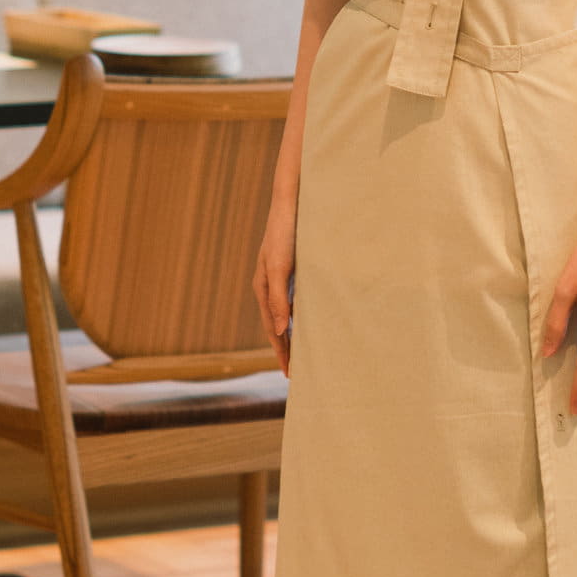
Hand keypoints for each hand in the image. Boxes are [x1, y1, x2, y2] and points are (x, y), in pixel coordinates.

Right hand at [252, 195, 296, 374]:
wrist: (292, 202)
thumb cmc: (285, 233)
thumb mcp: (280, 267)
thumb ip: (279, 299)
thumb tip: (281, 330)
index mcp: (263, 288)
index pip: (273, 329)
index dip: (282, 351)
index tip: (290, 374)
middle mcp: (270, 286)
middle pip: (278, 326)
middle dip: (286, 349)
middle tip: (296, 372)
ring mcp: (281, 278)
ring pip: (287, 314)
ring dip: (294, 334)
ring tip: (305, 354)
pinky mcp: (293, 269)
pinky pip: (297, 300)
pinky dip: (303, 315)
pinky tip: (313, 321)